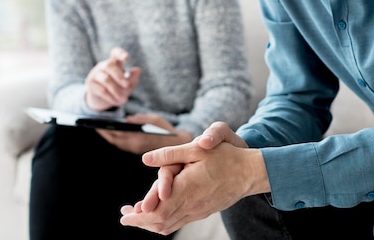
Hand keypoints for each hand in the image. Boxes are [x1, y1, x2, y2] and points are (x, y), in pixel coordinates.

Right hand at [85, 47, 140, 110]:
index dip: (120, 53)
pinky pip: (101, 90)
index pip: (115, 53)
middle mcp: (103, 66)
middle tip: (127, 86)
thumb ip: (133, 78)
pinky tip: (117, 102)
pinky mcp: (90, 83)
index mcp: (115, 62)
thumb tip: (137, 70)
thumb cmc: (119, 88)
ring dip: (116, 90)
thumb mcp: (129, 85)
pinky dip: (111, 97)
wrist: (104, 100)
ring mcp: (95, 74)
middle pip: (109, 65)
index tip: (126, 58)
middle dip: (119, 76)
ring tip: (124, 100)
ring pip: (105, 79)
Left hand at [96, 114, 192, 153]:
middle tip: (95, 125)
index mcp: (138, 138)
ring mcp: (135, 149)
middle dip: (104, 133)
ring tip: (101, 128)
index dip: (106, 130)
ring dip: (109, 136)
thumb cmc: (167, 130)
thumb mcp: (155, 120)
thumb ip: (140, 119)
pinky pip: (122, 145)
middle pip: (114, 140)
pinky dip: (115, 139)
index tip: (97, 123)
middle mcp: (134, 145)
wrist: (176, 145)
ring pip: (117, 143)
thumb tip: (127, 119)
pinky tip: (112, 133)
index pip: (117, 134)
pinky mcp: (136, 150)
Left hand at [119, 123, 268, 234]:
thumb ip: (170, 154)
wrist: (249, 173)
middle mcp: (191, 204)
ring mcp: (198, 211)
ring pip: (169, 225)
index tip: (124, 214)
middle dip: (139, 222)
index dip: (138, 215)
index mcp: (186, 189)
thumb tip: (146, 159)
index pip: (156, 210)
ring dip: (151, 224)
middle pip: (159, 222)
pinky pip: (180, 223)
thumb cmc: (225, 157)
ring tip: (137, 217)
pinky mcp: (203, 212)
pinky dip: (165, 223)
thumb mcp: (197, 149)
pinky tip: (159, 216)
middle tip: (125, 217)